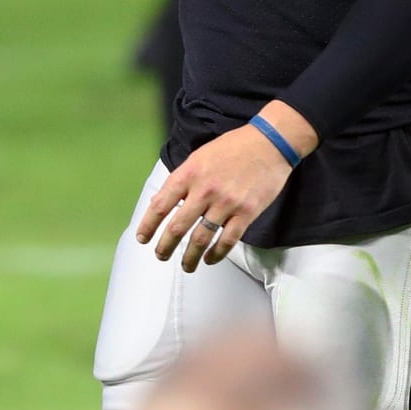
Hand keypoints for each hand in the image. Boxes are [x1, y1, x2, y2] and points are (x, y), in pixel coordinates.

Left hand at [135, 125, 297, 272]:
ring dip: (190, 257)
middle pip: (178, 226)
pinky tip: (210, 259)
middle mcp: (204, 190)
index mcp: (189, 174)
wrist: (268, 144)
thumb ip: (180, 180)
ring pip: (201, 238)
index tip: (142, 237)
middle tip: (160, 255)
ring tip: (186, 265)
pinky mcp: (246, 213)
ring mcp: (226, 203)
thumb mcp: (198, 157)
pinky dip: (216, 254)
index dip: (148, 225)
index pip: (161, 205)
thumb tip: (161, 202)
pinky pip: (227, 240)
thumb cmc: (232, 148)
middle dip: (165, 246)